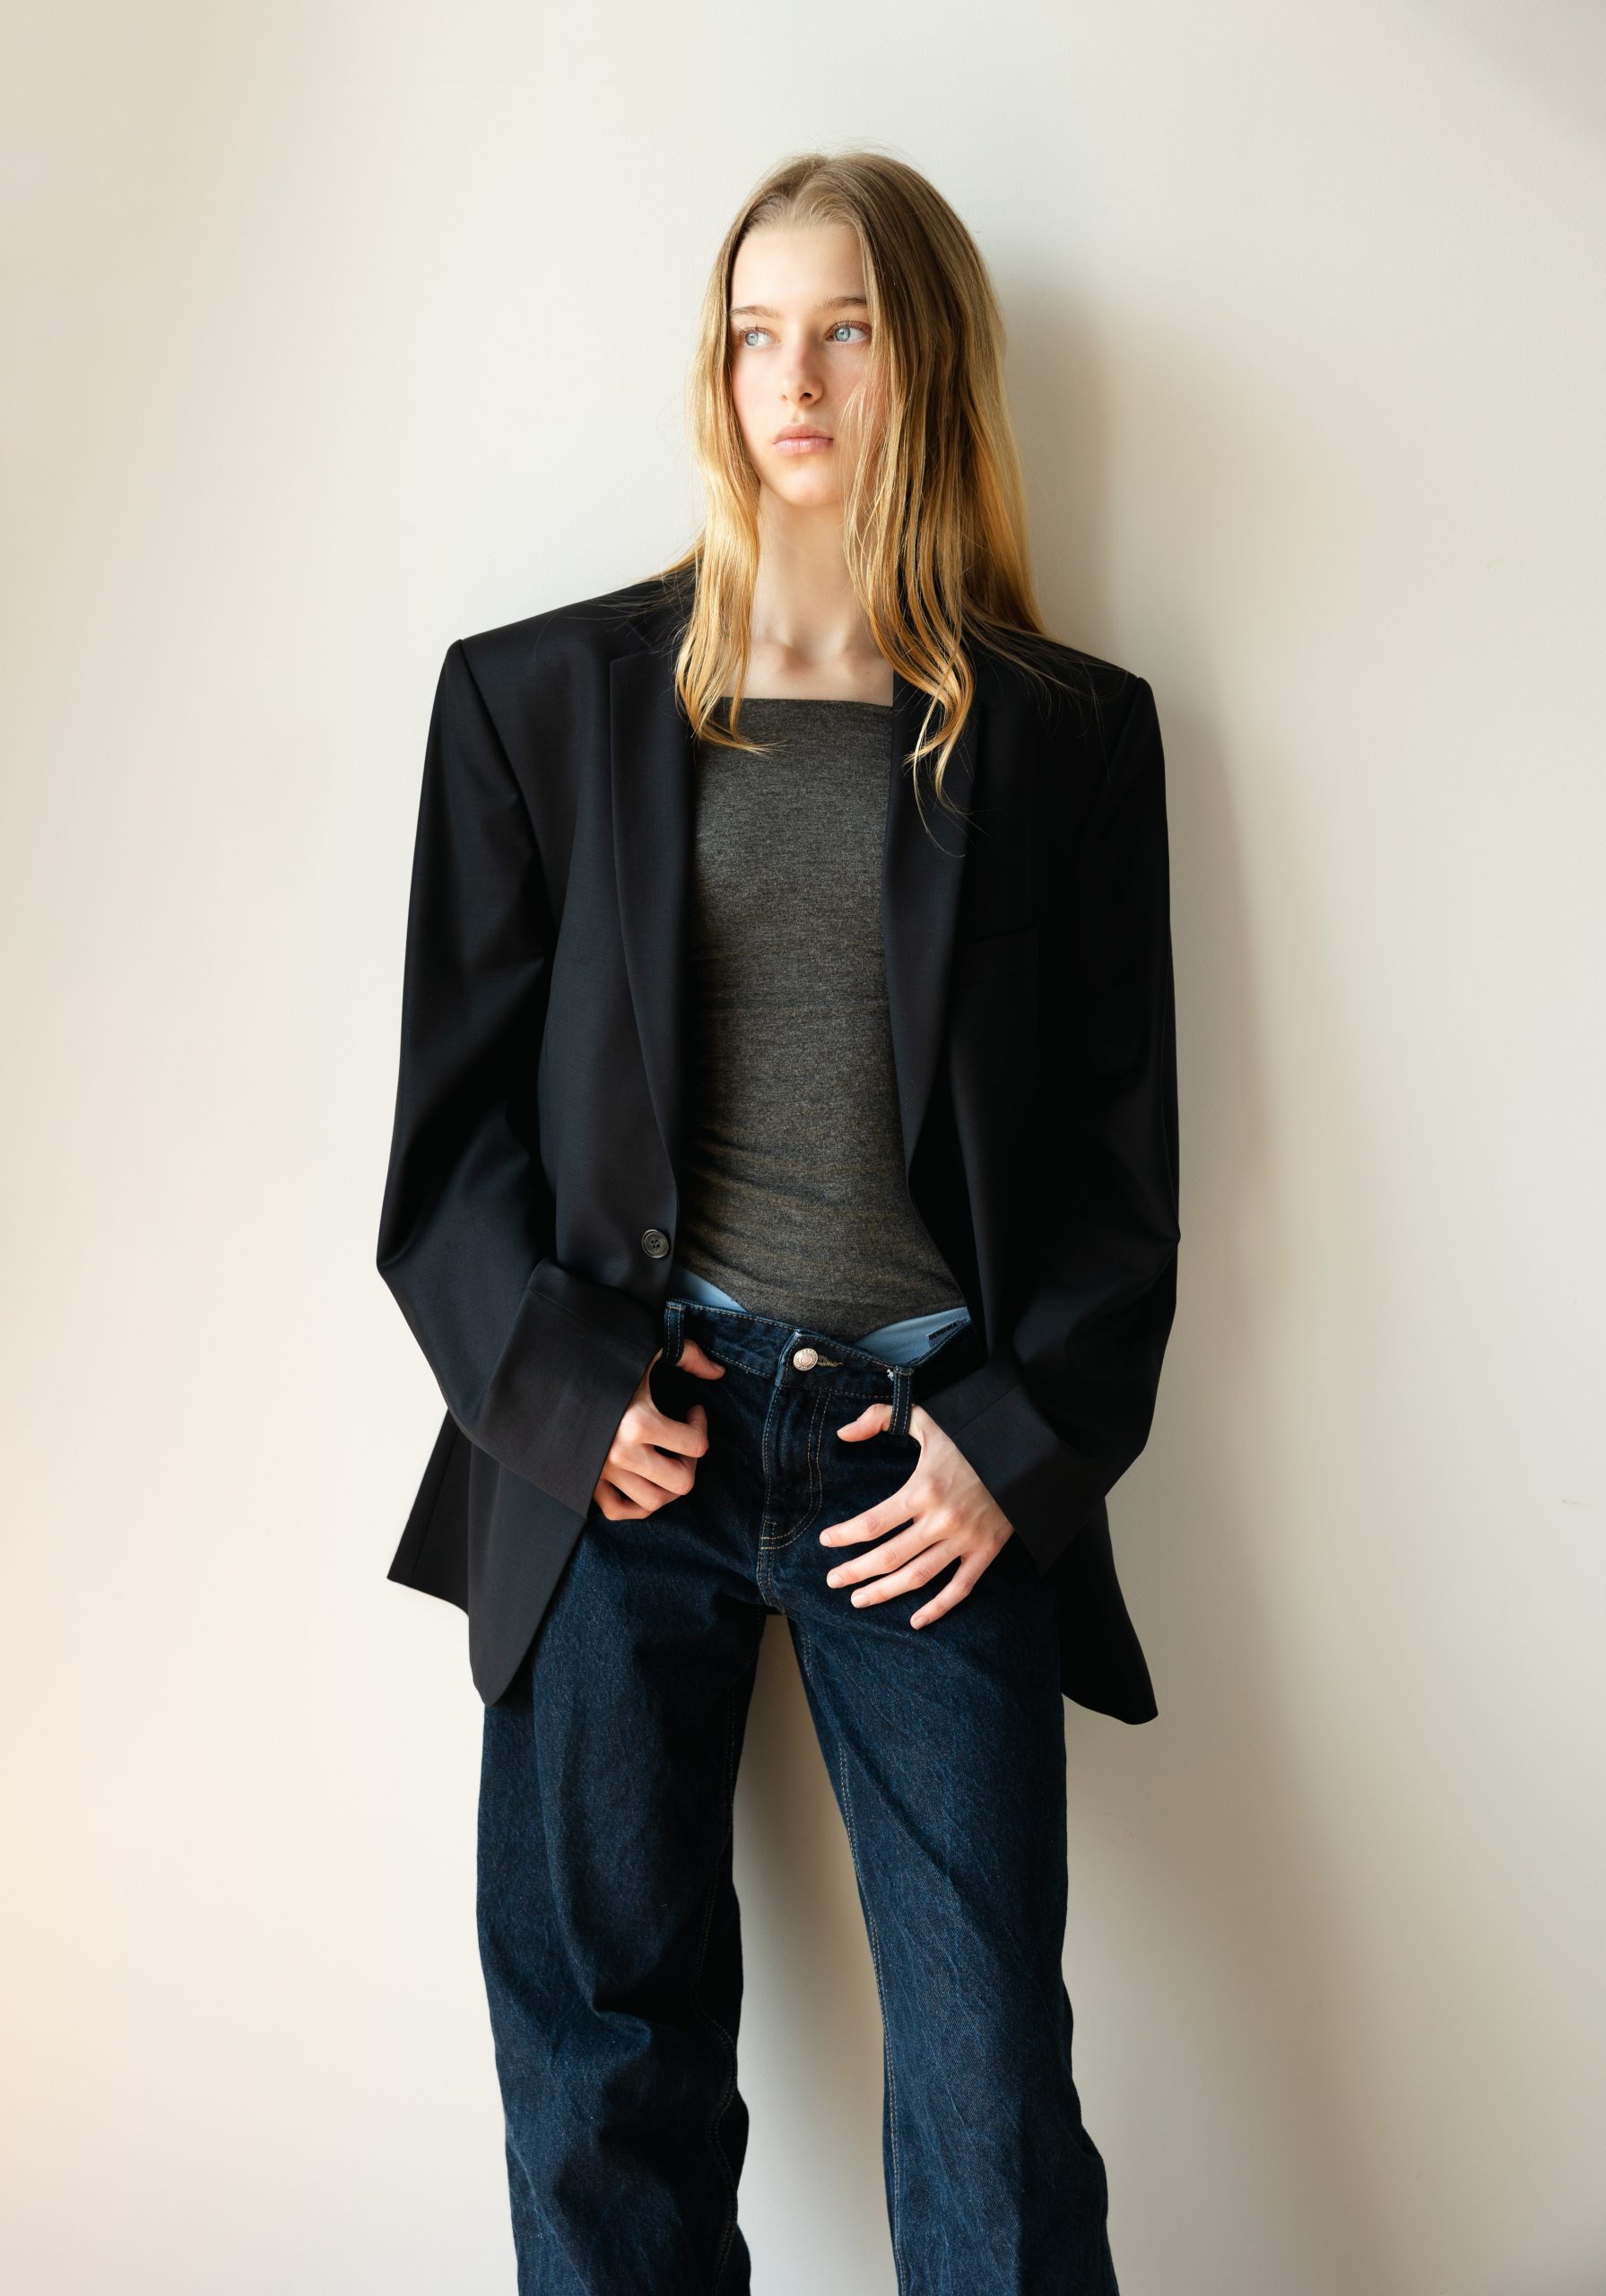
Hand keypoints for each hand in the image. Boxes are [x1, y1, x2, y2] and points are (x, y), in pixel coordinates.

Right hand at [593, 1338, 725, 1517]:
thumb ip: (688, 1355)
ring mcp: (603, 1472)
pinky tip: (644, 1480)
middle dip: (691, 1462)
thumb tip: (718, 1373)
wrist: (547, 1377)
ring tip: (666, 1461)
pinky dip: (637, 1504)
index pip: (696, 1444)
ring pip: (654, 1502)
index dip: (701, 1426)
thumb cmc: (600, 1362)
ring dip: (668, 1485)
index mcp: (638, 1422)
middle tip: (683, 1442)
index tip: (692, 1410)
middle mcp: (621, 1453)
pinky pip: (618, 1511)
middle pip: (681, 1483)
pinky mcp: (588, 1481)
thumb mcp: (645, 1350)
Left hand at [820, 1401, 1015, 1626]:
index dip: (844, 1536)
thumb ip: (880, 1419)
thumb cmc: (972, 1434)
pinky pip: (960, 1588)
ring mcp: (965, 1539)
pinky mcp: (987, 1550)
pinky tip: (915, 1621)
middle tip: (832, 1581)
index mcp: (923, 1489)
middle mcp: (941, 1519)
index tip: (826, 1542)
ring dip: (885, 1593)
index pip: (872, 1523)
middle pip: (888, 1556)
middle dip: (855, 1572)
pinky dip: (938, 1609)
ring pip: (918, 1577)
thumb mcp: (926, 1418)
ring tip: (859, 1600)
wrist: (1027, 1450)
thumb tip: (843, 1433)